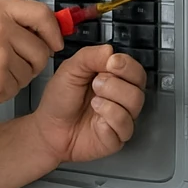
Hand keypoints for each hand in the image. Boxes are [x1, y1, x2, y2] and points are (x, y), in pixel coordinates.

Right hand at [0, 0, 63, 115]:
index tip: (55, 41)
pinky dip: (1, 92)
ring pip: (28, 73)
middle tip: (10, 66)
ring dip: (13, 79)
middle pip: (41, 50)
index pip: (42, 15)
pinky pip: (14, 90)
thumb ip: (6, 20)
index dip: (53, 31)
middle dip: (31, 63)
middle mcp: (0, 29)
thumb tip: (39, 25)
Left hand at [29, 46, 147, 163]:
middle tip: (96, 82)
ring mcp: (121, 118)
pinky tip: (95, 117)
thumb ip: (89, 57)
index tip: (112, 62)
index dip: (127, 65)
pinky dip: (109, 117)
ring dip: (111, 98)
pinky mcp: (118, 137)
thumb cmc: (59, 100)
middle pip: (139, 86)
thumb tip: (110, 50)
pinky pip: (125, 125)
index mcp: (113, 80)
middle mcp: (121, 98)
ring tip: (93, 101)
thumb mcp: (70, 70)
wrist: (48, 129)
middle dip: (117, 82)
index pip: (135, 70)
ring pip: (135, 104)